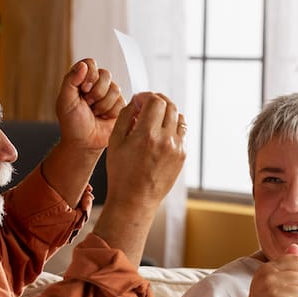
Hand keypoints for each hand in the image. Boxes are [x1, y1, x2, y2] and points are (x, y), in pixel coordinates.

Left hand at [54, 58, 125, 151]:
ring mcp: (109, 94)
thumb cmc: (72, 123)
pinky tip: (104, 118)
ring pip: (115, 89)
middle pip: (105, 75)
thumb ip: (70, 80)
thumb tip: (83, 65)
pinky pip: (121, 101)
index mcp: (81, 78)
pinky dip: (110, 112)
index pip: (90, 63)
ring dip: (102, 105)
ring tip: (95, 113)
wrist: (84, 142)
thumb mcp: (65, 100)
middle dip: (96, 93)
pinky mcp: (120, 105)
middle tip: (88, 105)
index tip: (83, 90)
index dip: (90, 75)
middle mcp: (96, 83)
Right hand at [105, 92, 186, 208]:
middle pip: (169, 106)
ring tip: (155, 118)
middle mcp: (166, 139)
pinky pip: (182, 133)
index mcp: (147, 134)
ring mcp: (177, 148)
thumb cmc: (121, 173)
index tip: (139, 100)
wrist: (135, 200)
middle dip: (158, 101)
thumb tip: (136, 102)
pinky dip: (173, 127)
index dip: (146, 96)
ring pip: (179, 117)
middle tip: (147, 105)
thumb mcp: (115, 141)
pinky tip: (161, 132)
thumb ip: (126, 116)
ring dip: (167, 112)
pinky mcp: (182, 156)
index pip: (155, 101)